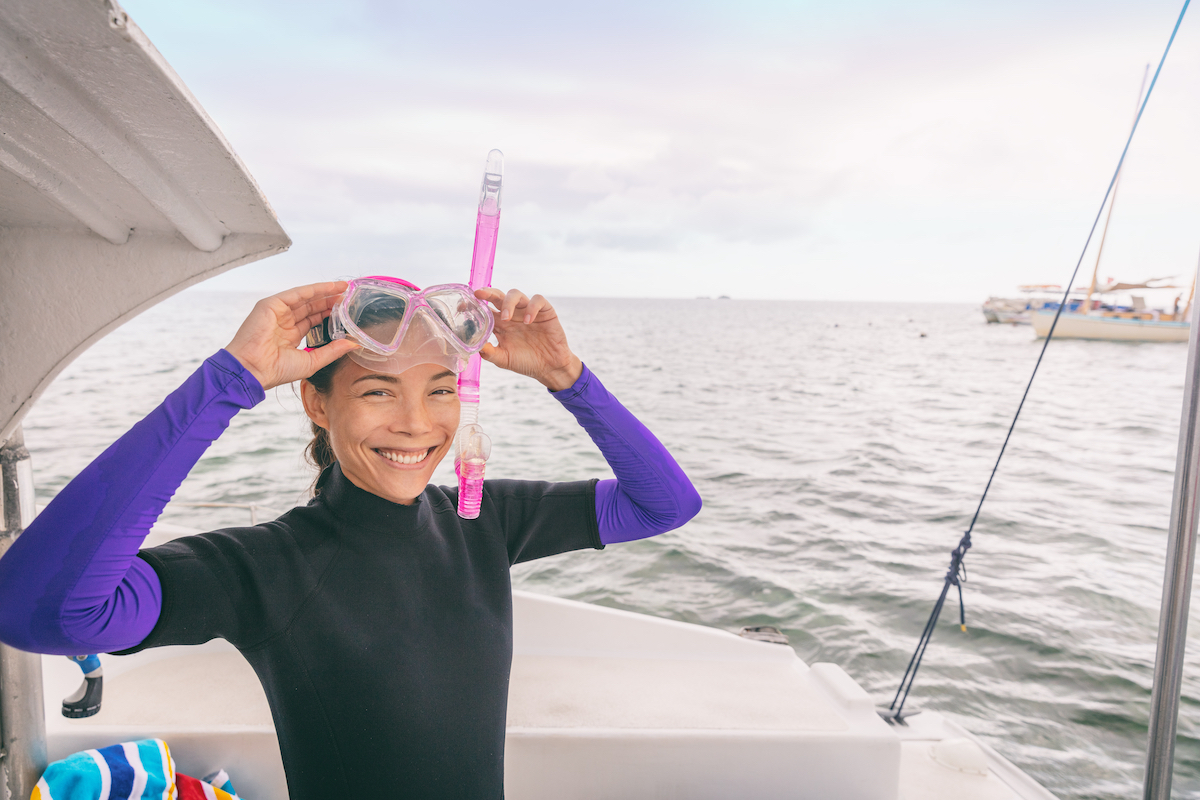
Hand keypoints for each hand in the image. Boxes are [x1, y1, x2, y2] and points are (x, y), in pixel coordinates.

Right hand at [225, 282, 358, 389]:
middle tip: (348, 298)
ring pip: (306, 299)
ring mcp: (277, 312)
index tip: (346, 312)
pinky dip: (315, 289)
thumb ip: (332, 351)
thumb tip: (353, 343)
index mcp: (289, 336)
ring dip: (325, 293)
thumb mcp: (312, 361)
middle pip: (311, 308)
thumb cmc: (276, 370)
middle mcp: (283, 322)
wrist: (253, 369)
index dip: (329, 315)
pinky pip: (297, 293)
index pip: (313, 321)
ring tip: (344, 290)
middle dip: (329, 302)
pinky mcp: (271, 304)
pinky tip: (330, 287)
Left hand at [476, 288, 582, 391]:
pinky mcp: (545, 311)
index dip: (474, 304)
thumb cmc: (526, 363)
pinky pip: (537, 300)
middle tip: (480, 295)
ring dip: (508, 303)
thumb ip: (490, 353)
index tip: (463, 306)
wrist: (550, 367)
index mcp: (500, 324)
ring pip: (515, 294)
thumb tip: (476, 346)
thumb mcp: (504, 360)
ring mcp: (528, 311)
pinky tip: (529, 321)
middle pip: (498, 296)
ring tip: (507, 318)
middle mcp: (513, 314)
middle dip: (488, 292)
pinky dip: (531, 307)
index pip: (485, 308)